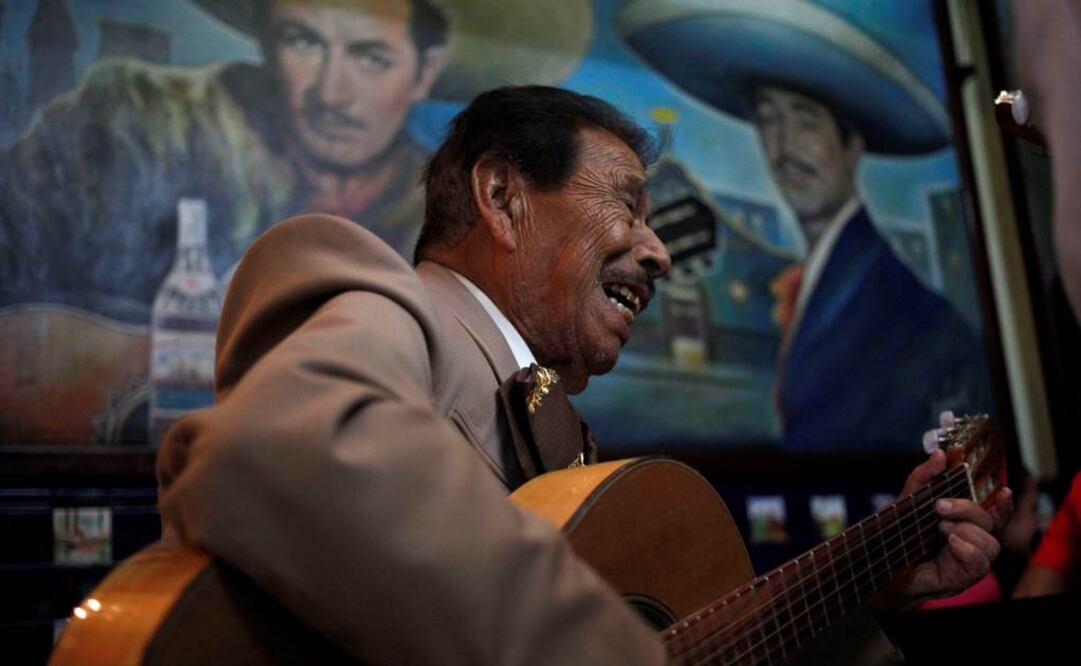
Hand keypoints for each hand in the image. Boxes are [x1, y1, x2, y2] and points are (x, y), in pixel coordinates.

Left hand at [888, 448, 1012, 604]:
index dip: (1004, 504)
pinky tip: (950, 542)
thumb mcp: (908, 500)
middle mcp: (972, 543)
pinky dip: (967, 550)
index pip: (994, 515)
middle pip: (990, 524)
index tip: (1005, 491)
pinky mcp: (962, 578)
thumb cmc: (897, 534)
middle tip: (940, 507)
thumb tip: (941, 454)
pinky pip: (979, 564)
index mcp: (964, 524)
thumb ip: (924, 477)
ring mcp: (968, 562)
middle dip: (967, 510)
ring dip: (966, 531)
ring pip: (990, 544)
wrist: (878, 565)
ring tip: (941, 529)